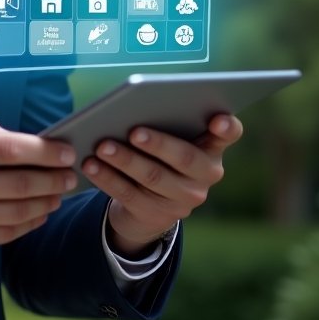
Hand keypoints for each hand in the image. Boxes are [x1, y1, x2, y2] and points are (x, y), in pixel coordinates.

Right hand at [0, 122, 77, 259]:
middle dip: (54, 179)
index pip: (10, 148)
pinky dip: (29, 224)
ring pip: (19, 211)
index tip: (66, 151)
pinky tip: (39, 214)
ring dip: (46, 202)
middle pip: (21, 182)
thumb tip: (21, 138)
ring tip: (58, 194)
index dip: (45, 151)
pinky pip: (6, 234)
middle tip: (71, 175)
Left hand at [82, 113, 242, 256]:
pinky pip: (129, 194)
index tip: (218, 119)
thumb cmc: (157, 154)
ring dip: (125, 160)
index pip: (228, 135)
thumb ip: (164, 121)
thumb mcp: (167, 139)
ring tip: (102, 146)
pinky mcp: (156, 214)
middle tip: (134, 131)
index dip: (226, 127)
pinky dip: (107, 178)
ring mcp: (183, 198)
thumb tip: (133, 105)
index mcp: (211, 147)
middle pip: (185, 158)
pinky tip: (90, 165)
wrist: (146, 204)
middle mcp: (205, 175)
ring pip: (153, 177)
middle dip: (159, 144)